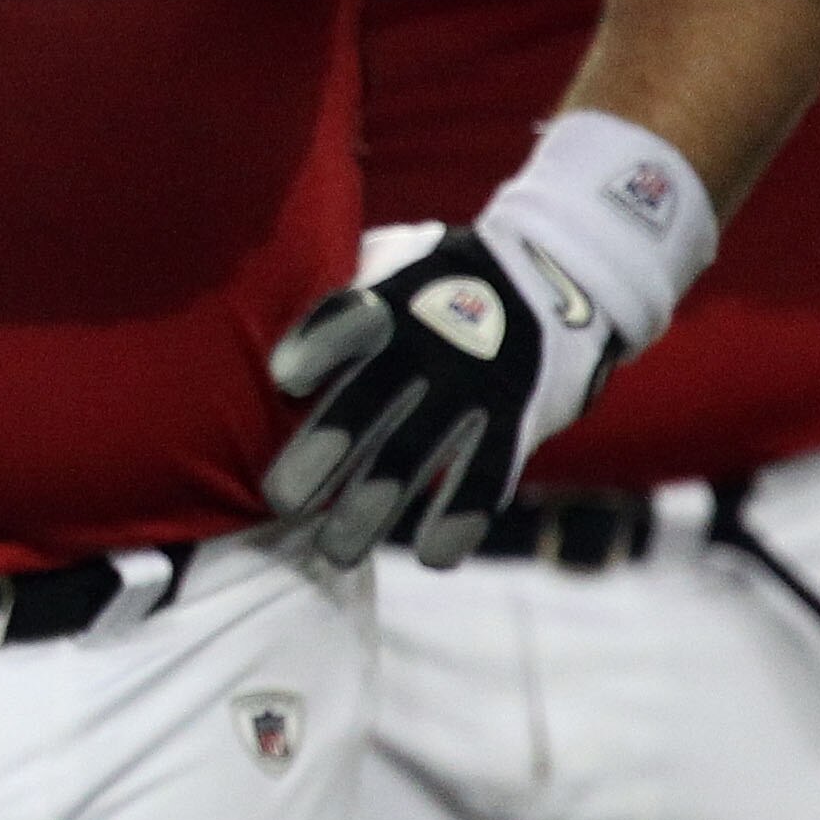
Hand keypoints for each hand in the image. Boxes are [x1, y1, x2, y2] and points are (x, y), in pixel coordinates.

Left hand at [265, 217, 605, 567]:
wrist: (555, 271)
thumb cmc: (437, 278)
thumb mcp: (390, 262)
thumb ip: (339, 295)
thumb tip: (264, 340)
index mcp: (388, 299)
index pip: (345, 319)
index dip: (315, 345)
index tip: (284, 378)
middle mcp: (429, 342)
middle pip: (367, 400)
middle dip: (322, 452)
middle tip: (280, 501)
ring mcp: (474, 382)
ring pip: (416, 452)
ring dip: (373, 506)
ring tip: (335, 551)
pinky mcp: (517, 417)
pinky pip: (487, 475)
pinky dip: (459, 517)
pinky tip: (432, 557)